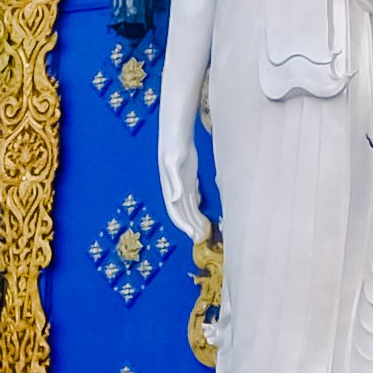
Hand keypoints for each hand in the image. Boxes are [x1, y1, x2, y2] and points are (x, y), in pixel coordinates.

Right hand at [161, 117, 204, 243]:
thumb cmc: (173, 146)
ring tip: (203, 233)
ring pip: (188, 209)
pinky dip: (197, 210)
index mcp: (169, 188)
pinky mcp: (190, 180)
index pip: (175, 212)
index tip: (192, 235)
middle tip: (200, 239)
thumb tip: (174, 199)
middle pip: (182, 214)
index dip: (183, 225)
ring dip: (194, 221)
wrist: (177, 133)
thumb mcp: (174, 163)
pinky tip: (203, 218)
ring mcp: (182, 186)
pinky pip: (192, 200)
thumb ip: (174, 181)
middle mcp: (174, 190)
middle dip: (190, 227)